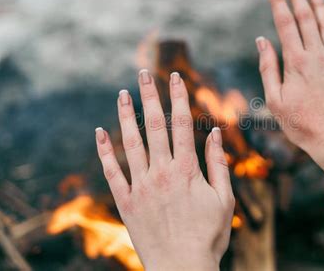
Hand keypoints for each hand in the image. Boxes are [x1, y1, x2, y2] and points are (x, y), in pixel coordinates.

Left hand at [95, 70, 233, 269]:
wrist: (182, 267)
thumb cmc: (208, 235)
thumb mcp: (224, 199)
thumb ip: (217, 164)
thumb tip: (215, 133)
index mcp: (187, 169)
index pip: (182, 124)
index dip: (178, 97)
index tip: (174, 77)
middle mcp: (162, 172)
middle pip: (154, 126)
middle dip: (149, 96)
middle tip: (143, 73)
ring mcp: (141, 186)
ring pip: (131, 143)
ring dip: (126, 116)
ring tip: (122, 94)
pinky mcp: (126, 202)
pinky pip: (112, 173)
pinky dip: (105, 152)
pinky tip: (99, 132)